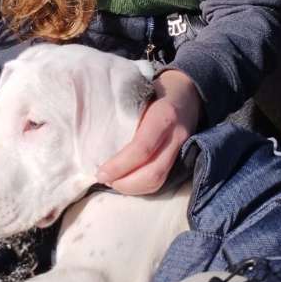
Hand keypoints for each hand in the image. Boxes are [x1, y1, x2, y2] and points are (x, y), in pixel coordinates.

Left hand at [97, 69, 201, 195]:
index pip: (142, 148)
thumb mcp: (139, 96)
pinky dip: (141, 186)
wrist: (187, 94)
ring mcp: (182, 149)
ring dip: (132, 188)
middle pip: (152, 173)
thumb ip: (124, 116)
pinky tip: (127, 180)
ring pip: (158, 181)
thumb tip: (93, 139)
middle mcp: (176, 136)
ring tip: (113, 182)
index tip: (100, 172)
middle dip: (125, 184)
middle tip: (104, 179)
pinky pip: (162, 180)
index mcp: (163, 116)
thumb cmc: (154, 93)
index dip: (120, 166)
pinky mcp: (181, 159)